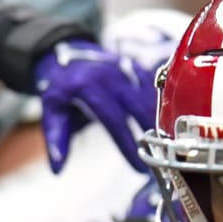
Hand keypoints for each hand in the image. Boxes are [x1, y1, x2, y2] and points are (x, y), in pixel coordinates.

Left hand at [35, 41, 158, 174]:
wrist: (65, 52)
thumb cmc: (59, 86)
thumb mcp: (51, 110)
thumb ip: (56, 138)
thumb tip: (57, 169)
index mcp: (90, 88)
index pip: (113, 120)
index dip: (127, 143)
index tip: (137, 164)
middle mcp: (112, 77)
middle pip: (139, 106)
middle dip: (153, 132)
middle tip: (161, 157)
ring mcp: (127, 70)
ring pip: (151, 96)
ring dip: (162, 118)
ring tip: (169, 143)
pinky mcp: (136, 68)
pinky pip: (155, 86)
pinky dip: (164, 103)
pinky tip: (170, 121)